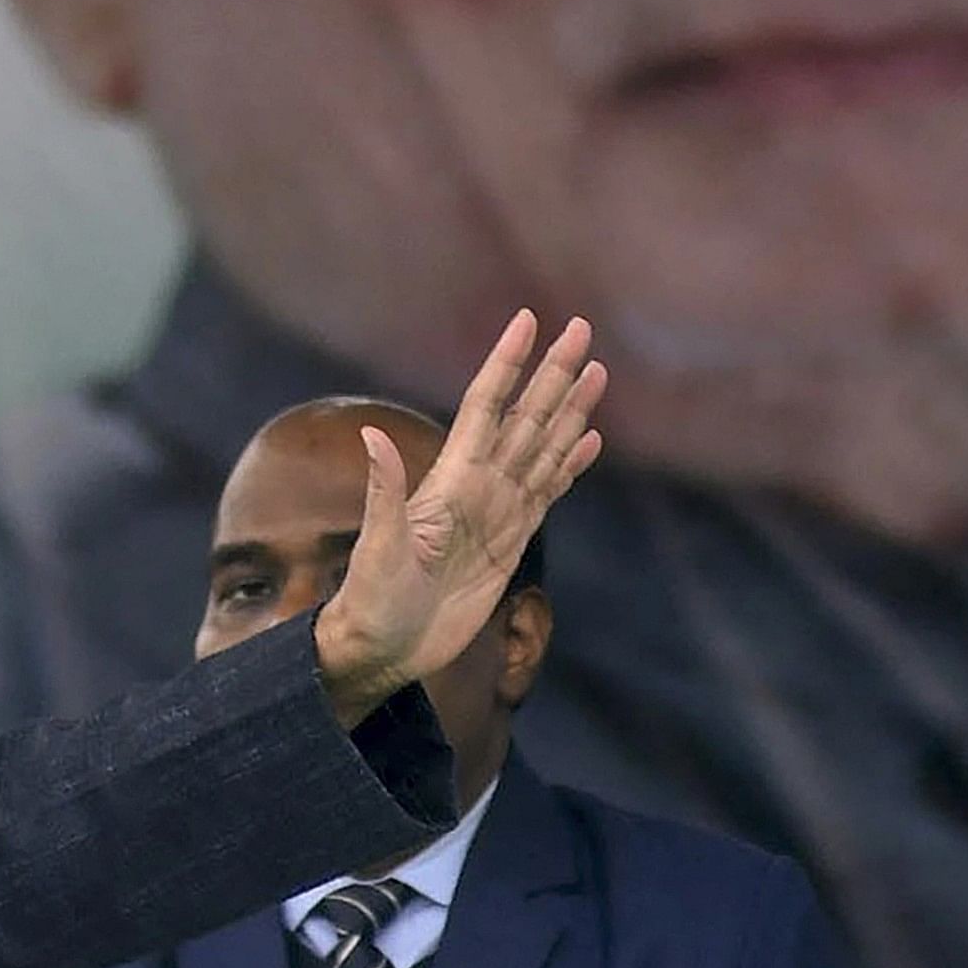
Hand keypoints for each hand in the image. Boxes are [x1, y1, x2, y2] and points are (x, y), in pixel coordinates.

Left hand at [314, 310, 603, 723]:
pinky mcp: (511, 539)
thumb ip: (383, 492)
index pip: (486, 406)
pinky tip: (591, 439)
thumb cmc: (372, 600)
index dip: (507, 364)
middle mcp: (478, 484)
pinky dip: (571, 463)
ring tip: (596, 372)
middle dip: (553, 374)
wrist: (384, 647)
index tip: (529, 320)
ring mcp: (497, 510)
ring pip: (542, 446)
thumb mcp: (378, 546)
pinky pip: (548, 490)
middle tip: (582, 329)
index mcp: (452, 478)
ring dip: (569, 410)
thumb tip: (372, 435)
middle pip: (525, 417)